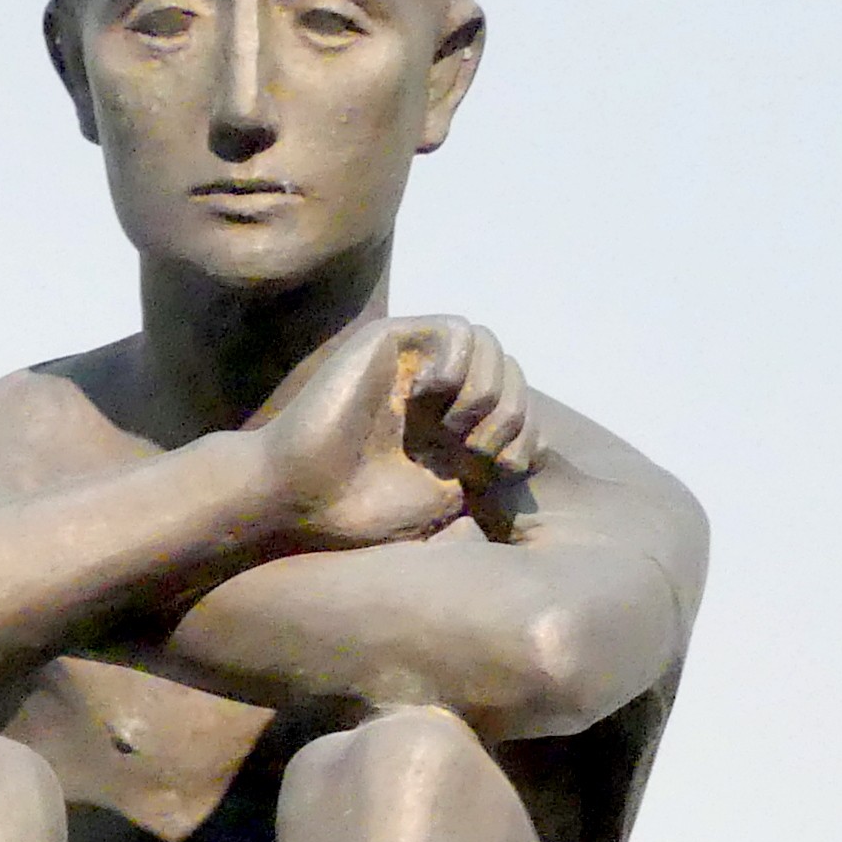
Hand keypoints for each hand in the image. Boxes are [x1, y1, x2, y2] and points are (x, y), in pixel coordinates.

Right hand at [258, 315, 538, 549]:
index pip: (519, 404)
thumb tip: (538, 446)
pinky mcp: (391, 341)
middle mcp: (436, 391)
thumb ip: (487, 470)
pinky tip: (432, 398)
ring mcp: (415, 364)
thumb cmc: (361, 512)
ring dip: (488, 390)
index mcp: (451, 427)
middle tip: (475, 455)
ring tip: (454, 428)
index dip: (526, 435)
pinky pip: (457, 328)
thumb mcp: (446, 501)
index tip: (497, 472)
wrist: (302, 499)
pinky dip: (460, 363)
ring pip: (490, 343)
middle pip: (511, 371)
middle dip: (510, 416)